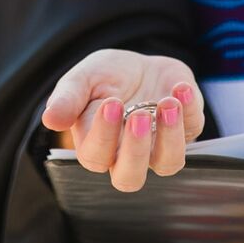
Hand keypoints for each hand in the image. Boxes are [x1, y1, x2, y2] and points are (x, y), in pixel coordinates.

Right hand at [40, 49, 204, 192]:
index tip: (111, 103)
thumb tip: (50, 119)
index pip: (96, 157)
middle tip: (139, 115)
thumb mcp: (83, 78)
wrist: (139, 64)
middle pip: (130, 178)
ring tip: (167, 104)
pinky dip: (190, 109)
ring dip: (170, 137)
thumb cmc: (105, 77)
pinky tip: (180, 87)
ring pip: (168, 164)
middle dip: (136, 150)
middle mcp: (128, 155)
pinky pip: (193, 131)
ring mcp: (159, 146)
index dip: (104, 136)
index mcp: (96, 145)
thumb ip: (67, 98)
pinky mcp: (186, 129)